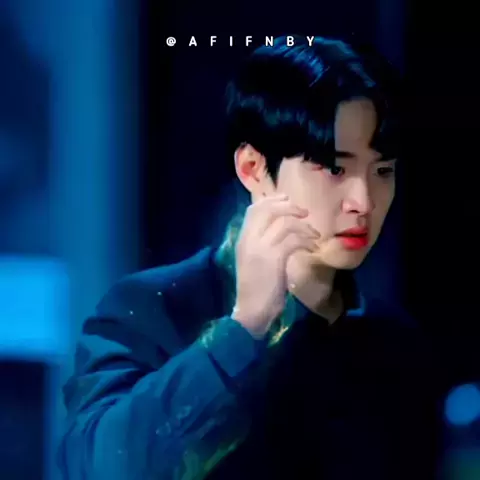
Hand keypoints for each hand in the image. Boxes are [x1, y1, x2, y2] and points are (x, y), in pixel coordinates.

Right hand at [232, 194, 319, 337]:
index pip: (254, 209)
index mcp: (243, 239)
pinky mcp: (274, 258)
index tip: (287, 199)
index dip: (272, 200)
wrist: (251, 310)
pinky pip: (293, 240)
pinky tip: (312, 248)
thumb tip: (281, 226)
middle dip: (290, 207)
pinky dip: (306, 241)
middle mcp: (250, 240)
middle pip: (269, 210)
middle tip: (305, 213)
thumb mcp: (255, 260)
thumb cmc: (256, 288)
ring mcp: (261, 248)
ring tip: (314, 235)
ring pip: (284, 223)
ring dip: (304, 226)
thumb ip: (262, 242)